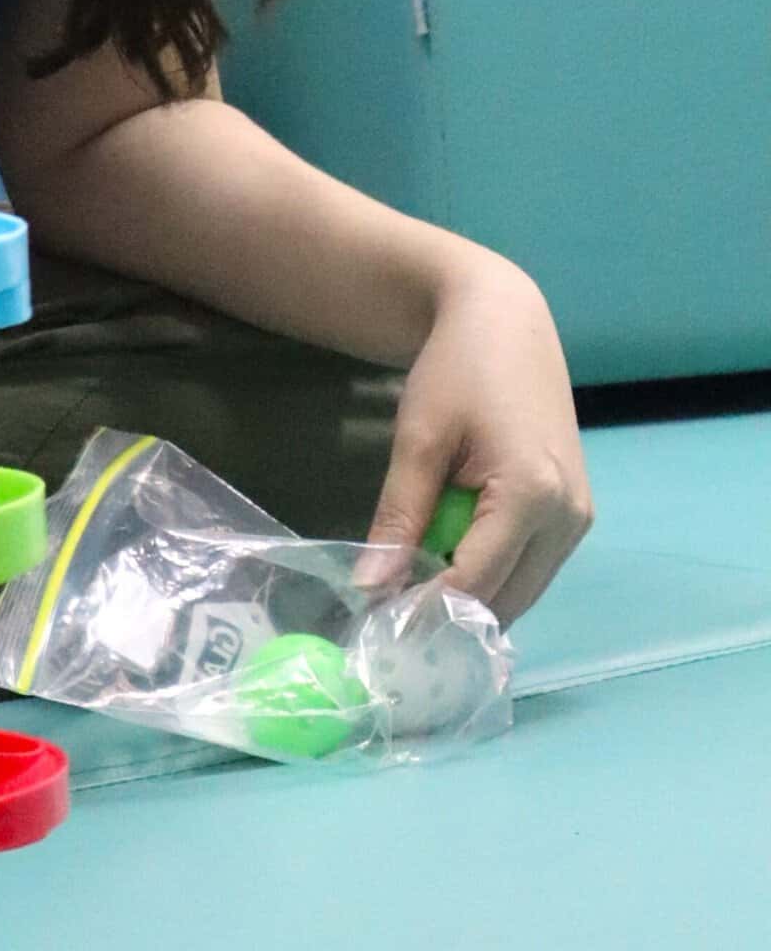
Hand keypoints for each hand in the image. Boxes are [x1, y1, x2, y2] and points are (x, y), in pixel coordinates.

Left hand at [364, 254, 590, 621]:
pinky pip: (530, 566)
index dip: (425, 611)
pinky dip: (490, 573)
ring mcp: (579, 519)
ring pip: (522, 590)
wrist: (504, 323)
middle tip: (388, 617)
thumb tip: (371, 588)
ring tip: (409, 590)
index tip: (376, 627)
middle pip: (505, 599)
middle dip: (448, 614)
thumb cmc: (455, 371)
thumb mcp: (417, 441)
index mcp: (533, 495)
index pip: (475, 582)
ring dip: (470, 596)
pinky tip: (446, 563)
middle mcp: (569, 517)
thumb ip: (399, 517)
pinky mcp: (575, 514)